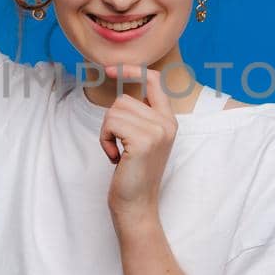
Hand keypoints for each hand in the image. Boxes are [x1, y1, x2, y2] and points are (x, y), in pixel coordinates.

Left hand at [98, 64, 177, 221]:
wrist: (137, 205)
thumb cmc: (133, 174)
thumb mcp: (143, 140)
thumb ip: (141, 116)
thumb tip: (123, 93)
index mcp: (169, 120)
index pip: (154, 80)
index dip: (133, 70)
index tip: (112, 69)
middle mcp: (167, 123)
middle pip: (123, 99)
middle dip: (111, 122)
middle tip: (118, 146)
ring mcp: (157, 131)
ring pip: (115, 111)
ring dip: (107, 132)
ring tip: (118, 153)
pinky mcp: (143, 140)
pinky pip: (111, 124)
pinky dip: (105, 140)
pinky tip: (115, 158)